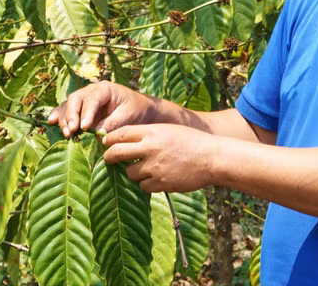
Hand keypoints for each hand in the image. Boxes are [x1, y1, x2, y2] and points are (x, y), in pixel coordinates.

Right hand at [47, 80, 156, 137]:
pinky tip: (51, 121)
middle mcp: (91, 91)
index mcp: (105, 89)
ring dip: (65, 119)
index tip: (84, 127)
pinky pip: (66, 110)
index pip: (92, 99)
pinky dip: (58, 115)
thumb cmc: (137, 110)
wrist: (141, 110)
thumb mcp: (130, 115)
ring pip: (68, 105)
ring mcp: (84, 100)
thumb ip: (114, 123)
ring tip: (67, 134)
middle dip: (72, 116)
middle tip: (73, 131)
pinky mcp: (80, 110)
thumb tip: (98, 133)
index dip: (86, 113)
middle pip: (75, 99)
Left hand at [102, 124, 216, 192]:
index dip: (110, 139)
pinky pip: (143, 186)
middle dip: (109, 157)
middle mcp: (149, 148)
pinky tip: (157, 178)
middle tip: (108, 159)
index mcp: (151, 132)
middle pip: (117, 153)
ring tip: (145, 169)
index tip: (106, 143)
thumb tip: (126, 141)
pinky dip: (147, 184)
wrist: (211, 158)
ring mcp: (154, 167)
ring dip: (133, 172)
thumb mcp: (168, 130)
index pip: (120, 134)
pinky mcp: (160, 184)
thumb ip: (148, 135)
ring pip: (130, 173)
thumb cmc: (191, 141)